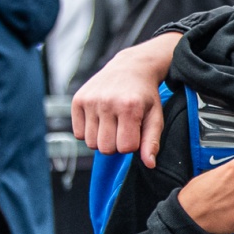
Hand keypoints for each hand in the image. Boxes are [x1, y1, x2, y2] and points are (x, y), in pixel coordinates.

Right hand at [72, 33, 179, 165]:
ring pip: (91, 143)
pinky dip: (88, 132)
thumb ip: (152, 142)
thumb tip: (149, 165)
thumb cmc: (145, 96)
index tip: (135, 131)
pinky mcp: (78, 100)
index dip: (132, 144)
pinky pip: (78, 134)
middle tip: (123, 128)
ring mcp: (90, 100)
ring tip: (112, 124)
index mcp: (129, 107)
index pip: (126, 148)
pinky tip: (99, 119)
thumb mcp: (155, 117)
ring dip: (102, 139)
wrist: (131, 68)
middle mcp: (107, 102)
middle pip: (106, 148)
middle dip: (116, 144)